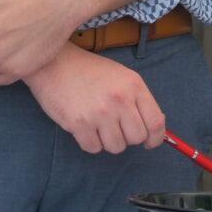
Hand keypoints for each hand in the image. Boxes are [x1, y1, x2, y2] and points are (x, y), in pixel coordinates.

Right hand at [23, 46, 165, 154]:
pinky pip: (94, 148)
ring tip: (98, 125)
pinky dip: (90, 142)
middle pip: (136, 138)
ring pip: (116, 147)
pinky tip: (85, 127)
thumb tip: (153, 130)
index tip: (149, 142)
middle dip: (128, 137)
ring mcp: (99, 113)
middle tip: (116, 127)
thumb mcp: (121, 76)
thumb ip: (138, 100)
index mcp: (134, 86)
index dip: (156, 138)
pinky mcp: (78, 124)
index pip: (156, 123)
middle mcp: (119, 100)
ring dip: (108, 141)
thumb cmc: (89, 70)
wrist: (55, 63)